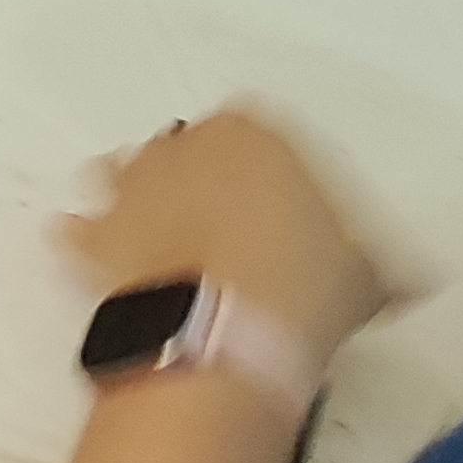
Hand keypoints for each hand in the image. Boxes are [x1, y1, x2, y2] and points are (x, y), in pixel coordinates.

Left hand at [68, 105, 393, 368]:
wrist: (228, 332)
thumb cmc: (298, 285)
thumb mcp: (363, 270)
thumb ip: (364, 258)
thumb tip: (385, 280)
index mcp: (252, 130)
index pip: (262, 133)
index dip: (272, 175)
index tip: (283, 206)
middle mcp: (180, 145)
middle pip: (189, 153)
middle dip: (202, 183)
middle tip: (229, 228)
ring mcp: (127, 186)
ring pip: (125, 176)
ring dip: (139, 200)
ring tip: (167, 240)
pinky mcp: (89, 235)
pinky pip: (77, 231)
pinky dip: (84, 244)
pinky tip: (100, 261)